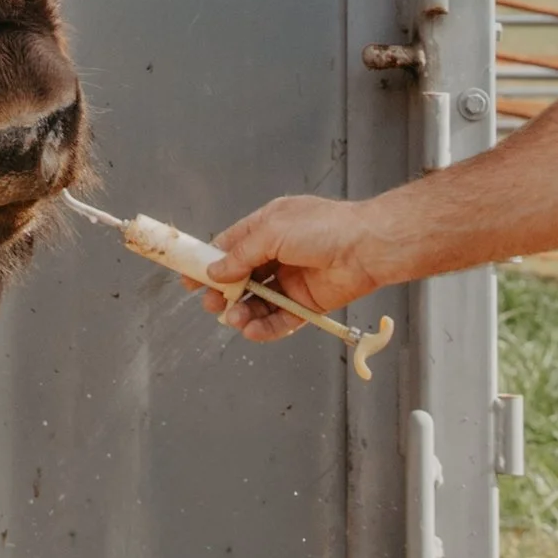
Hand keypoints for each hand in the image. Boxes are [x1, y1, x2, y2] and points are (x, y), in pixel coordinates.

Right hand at [204, 194, 385, 340]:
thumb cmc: (324, 229)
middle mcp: (278, 252)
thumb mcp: (273, 231)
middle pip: (241, 277)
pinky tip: (253, 330)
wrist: (368, 248)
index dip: (210, 262)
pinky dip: (265, 326)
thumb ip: (242, 254)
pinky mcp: (306, 302)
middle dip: (223, 292)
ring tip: (234, 319)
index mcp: (268, 226)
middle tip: (211, 305)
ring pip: (258, 301)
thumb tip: (216, 270)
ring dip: (243, 311)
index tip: (190, 279)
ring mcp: (292, 279)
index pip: (231, 245)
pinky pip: (280, 318)